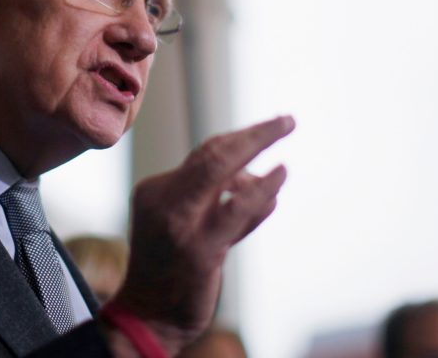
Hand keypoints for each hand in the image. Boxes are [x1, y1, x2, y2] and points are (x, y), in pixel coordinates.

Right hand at [106, 115, 294, 354]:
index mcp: (154, 190)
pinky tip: (279, 178)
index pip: (202, 156)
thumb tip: (255, 176)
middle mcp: (163, 200)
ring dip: (260, 153)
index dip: (240, 141)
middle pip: (211, 153)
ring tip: (285, 155)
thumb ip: (216, 200)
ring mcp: (179, 223)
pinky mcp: (200, 249)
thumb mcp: (183, 224)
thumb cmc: (171, 270)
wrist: (149, 316)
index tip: (267, 132)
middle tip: (287, 121)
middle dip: (254, 134)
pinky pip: (237, 208)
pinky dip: (263, 190)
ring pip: (221, 170)